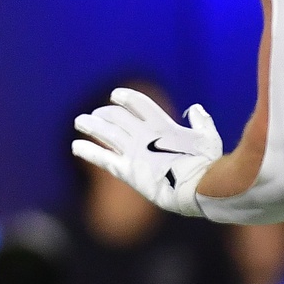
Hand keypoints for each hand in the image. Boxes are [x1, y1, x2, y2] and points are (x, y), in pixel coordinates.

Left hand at [72, 86, 222, 218]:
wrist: (198, 188)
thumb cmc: (208, 165)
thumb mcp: (208, 138)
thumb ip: (201, 122)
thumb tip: (196, 108)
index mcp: (163, 125)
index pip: (139, 103)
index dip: (126, 97)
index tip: (115, 95)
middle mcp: (144, 135)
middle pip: (117, 117)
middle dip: (104, 113)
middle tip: (96, 114)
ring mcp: (134, 152)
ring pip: (105, 133)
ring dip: (91, 125)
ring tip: (79, 121)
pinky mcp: (127, 171)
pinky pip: (102, 158)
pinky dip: (87, 151)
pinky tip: (75, 146)